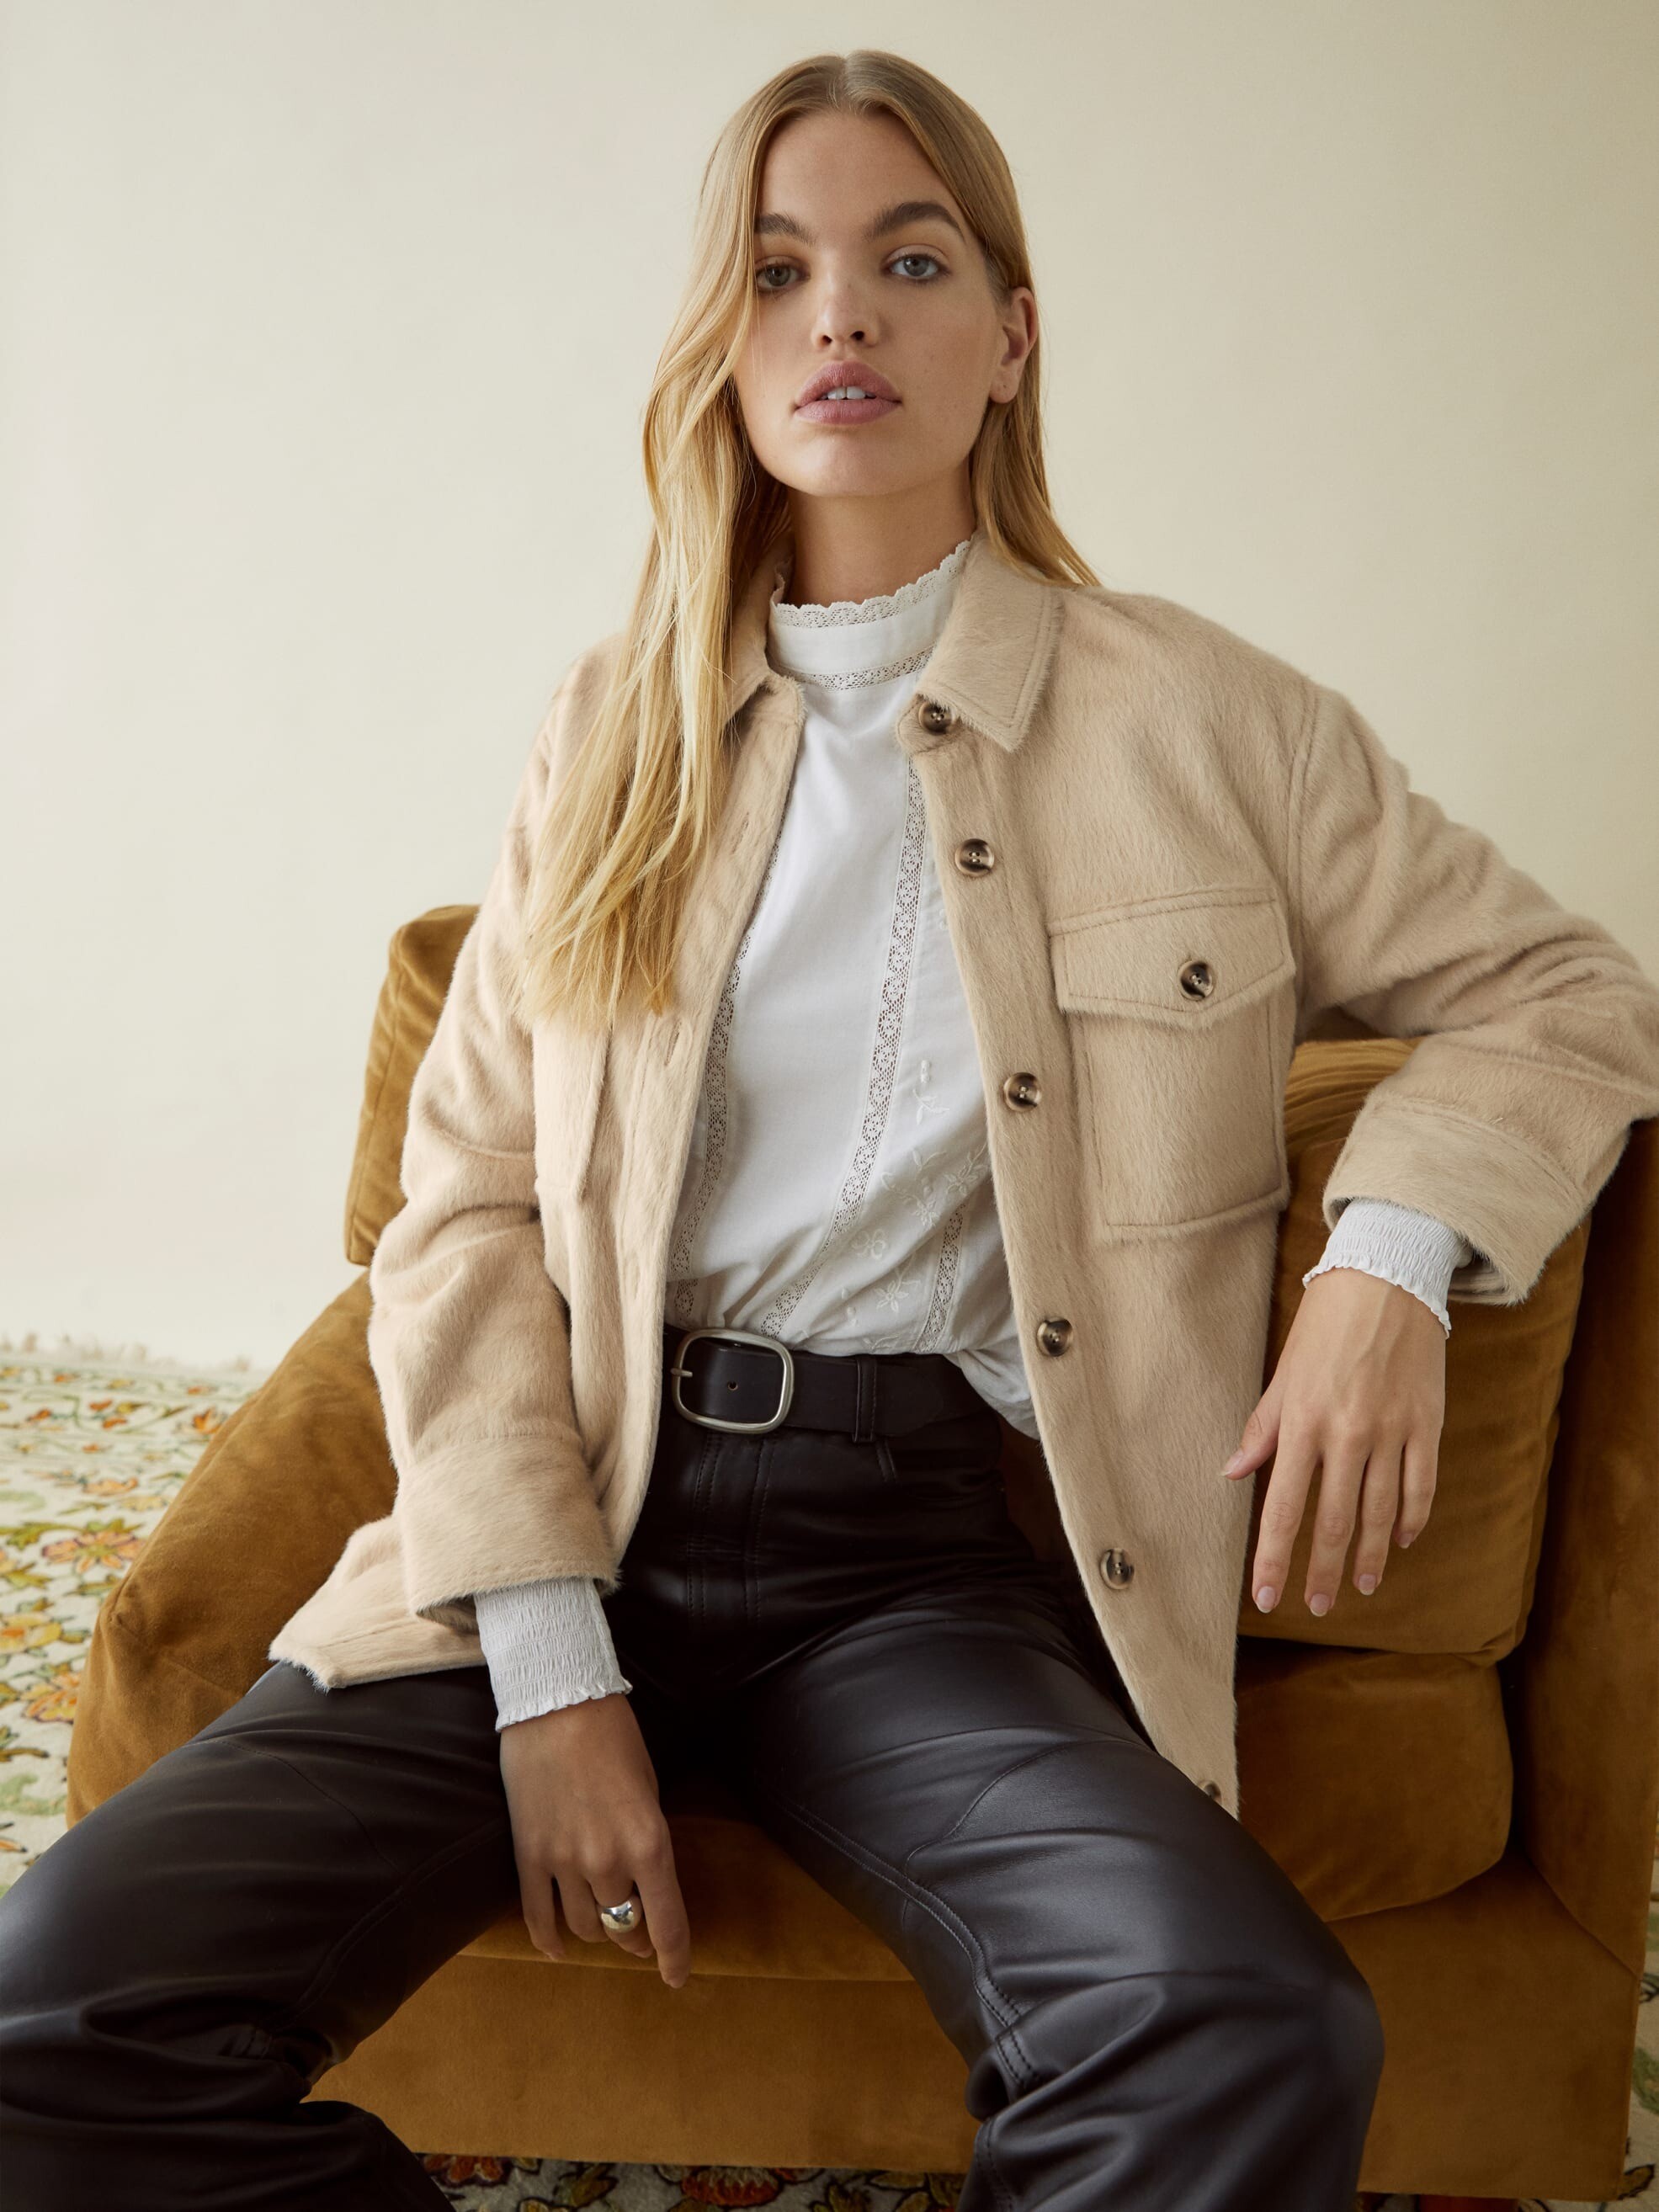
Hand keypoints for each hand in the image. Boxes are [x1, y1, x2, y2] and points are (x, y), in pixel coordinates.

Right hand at [497, 1691, 691, 1987]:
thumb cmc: (613, 1736)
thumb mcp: (649, 1787)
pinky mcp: (527, 1857)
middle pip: (624, 1925)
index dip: (674, 1957)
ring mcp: (563, 1863)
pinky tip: (560, 1948)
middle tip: (640, 1937)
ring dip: (599, 1931)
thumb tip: (644, 1881)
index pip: (667, 1921)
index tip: (676, 1978)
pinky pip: (537, 1918)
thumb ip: (649, 1839)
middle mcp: (607, 1862)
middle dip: (637, 1936)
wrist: (555, 1703)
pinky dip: (550, 1941)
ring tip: (604, 1924)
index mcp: (649, 1842)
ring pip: (584, 1926)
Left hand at [1224, 1267, 1445, 1616]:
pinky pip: (1421, 1487)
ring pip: (1381, 1514)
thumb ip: (1262, 1429)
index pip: (1283, 1508)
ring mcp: (1392, 1431)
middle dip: (1324, 1572)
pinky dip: (1412, 1520)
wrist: (1387, 1277)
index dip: (1275, 1559)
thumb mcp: (1284, 1373)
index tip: (1268, 1597)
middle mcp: (1347, 1433)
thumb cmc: (1325, 1326)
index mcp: (1302, 1421)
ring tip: (1362, 1587)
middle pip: (1334, 1522)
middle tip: (1316, 1606)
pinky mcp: (1428, 1424)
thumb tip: (1232, 1473)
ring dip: (1372, 1558)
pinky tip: (1402, 1541)